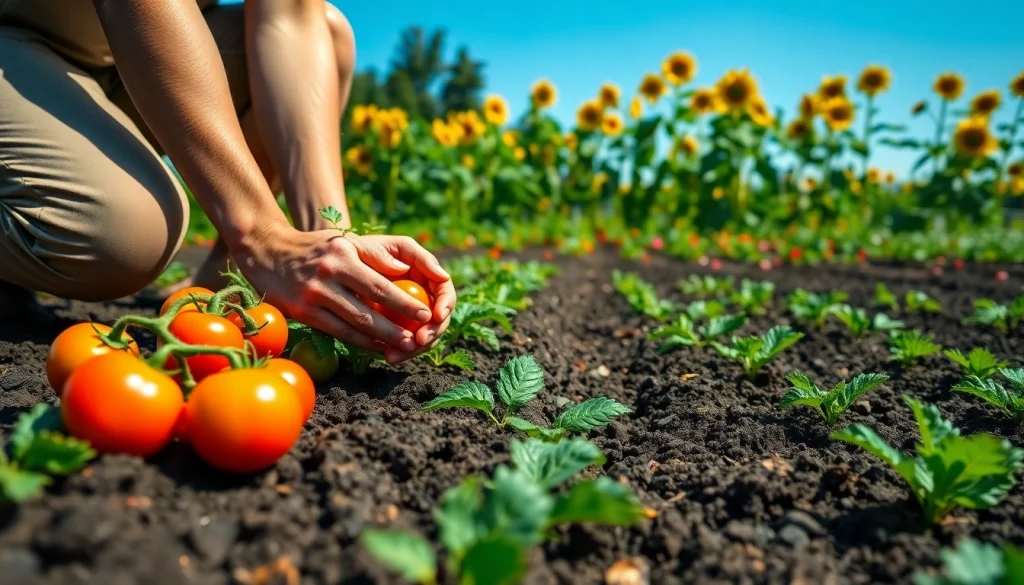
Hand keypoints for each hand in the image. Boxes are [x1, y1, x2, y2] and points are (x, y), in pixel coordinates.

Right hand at [231, 223, 454, 362]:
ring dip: (380, 340)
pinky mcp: (301, 313)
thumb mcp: (344, 240)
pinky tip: (376, 347)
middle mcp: (327, 277)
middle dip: (396, 328)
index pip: (379, 285)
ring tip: (403, 348)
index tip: (425, 314)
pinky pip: (336, 332)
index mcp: (342, 256)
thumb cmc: (315, 246)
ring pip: (353, 325)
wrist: (266, 251)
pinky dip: (359, 341)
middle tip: (419, 340)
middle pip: (368, 310)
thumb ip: (374, 254)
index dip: (404, 303)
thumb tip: (404, 269)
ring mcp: (312, 297)